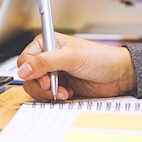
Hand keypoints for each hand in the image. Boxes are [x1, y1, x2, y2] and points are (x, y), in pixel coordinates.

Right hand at [17, 32, 135, 100]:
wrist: (118, 75)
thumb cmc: (99, 58)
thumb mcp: (71, 58)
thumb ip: (45, 62)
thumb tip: (23, 70)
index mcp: (47, 43)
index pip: (25, 59)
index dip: (31, 71)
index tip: (43, 79)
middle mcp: (48, 57)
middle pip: (28, 75)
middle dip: (40, 85)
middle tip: (54, 87)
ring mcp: (53, 73)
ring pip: (35, 87)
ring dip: (48, 93)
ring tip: (63, 92)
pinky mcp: (60, 86)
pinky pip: (47, 95)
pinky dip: (55, 98)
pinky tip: (68, 94)